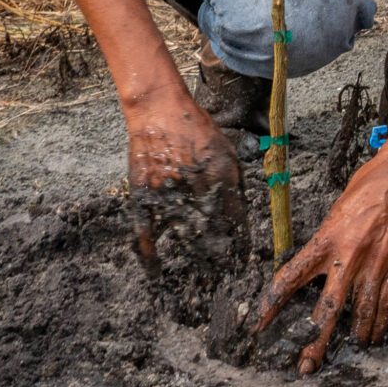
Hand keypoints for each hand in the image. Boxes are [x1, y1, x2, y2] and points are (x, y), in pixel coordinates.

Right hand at [124, 88, 244, 273]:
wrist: (158, 110)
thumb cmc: (196, 127)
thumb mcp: (226, 149)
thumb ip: (233, 179)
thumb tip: (239, 210)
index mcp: (222, 174)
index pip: (236, 218)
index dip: (241, 242)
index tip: (243, 259)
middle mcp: (196, 186)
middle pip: (212, 231)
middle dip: (220, 256)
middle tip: (223, 273)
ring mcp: (168, 191)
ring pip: (183, 234)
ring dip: (193, 256)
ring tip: (201, 276)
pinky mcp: (144, 194)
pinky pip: (146, 230)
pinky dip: (150, 253)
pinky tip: (156, 270)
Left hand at [254, 148, 387, 372]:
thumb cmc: (368, 185)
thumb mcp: (335, 209)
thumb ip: (325, 239)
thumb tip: (315, 264)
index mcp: (325, 239)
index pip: (289, 278)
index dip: (271, 305)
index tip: (260, 324)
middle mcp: (347, 256)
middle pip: (325, 310)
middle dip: (314, 342)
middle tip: (305, 366)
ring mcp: (374, 263)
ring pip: (359, 312)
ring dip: (353, 336)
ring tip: (348, 350)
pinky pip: (385, 302)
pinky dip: (379, 322)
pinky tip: (375, 335)